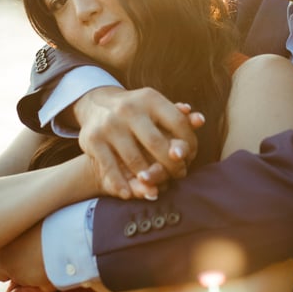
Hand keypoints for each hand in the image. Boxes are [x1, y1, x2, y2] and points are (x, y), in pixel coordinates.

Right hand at [73, 88, 204, 197]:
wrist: (96, 104)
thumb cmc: (137, 111)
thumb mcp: (156, 107)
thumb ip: (179, 116)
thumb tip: (200, 121)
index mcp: (150, 98)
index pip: (178, 123)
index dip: (189, 143)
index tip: (190, 156)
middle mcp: (129, 109)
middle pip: (157, 144)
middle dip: (171, 165)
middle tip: (178, 174)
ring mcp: (110, 124)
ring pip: (135, 160)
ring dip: (148, 177)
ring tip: (156, 186)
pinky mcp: (92, 139)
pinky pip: (110, 167)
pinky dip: (120, 183)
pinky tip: (128, 193)